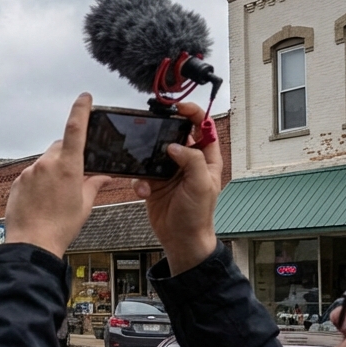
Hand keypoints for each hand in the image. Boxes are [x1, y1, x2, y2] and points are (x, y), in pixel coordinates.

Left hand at [4, 93, 111, 255]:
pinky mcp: (17, 181)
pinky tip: (42, 200)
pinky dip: (39, 181)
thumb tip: (104, 176)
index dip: (80, 110)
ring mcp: (29, 172)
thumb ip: (94, 184)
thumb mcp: (84, 205)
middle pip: (60, 147)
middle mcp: (46, 164)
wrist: (32, 243)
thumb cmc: (60, 226)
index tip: (84, 98)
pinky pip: (32, 175)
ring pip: (45, 162)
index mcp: (67, 166)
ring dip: (53, 171)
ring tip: (56, 196)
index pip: (75, 129)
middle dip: (69, 155)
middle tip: (75, 175)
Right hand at [132, 101, 221, 274]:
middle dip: (162, 132)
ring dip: (147, 158)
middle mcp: (188, 162)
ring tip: (146, 168)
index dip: (193, 113)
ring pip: (154, 152)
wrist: (181, 239)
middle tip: (151, 127)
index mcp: (206, 158)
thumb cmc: (198, 214)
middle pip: (175, 135)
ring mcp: (170, 172)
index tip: (179, 108)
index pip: (203, 127)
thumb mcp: (200, 184)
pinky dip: (139, 181)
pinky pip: (142, 173)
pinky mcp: (154, 183)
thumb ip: (191, 160)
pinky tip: (143, 191)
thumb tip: (175, 144)